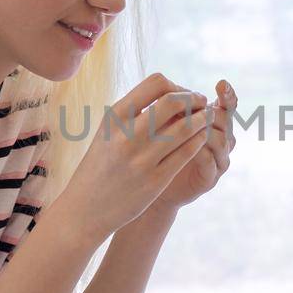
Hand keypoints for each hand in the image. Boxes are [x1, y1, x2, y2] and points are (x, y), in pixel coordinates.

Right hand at [51, 73, 220, 243]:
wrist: (85, 209)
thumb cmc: (101, 165)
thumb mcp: (108, 132)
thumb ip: (133, 113)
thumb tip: (171, 94)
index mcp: (114, 117)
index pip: (156, 83)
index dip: (177, 86)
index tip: (183, 95)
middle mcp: (127, 135)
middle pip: (173, 101)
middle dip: (194, 99)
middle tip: (202, 102)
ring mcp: (141, 159)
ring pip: (185, 127)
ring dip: (202, 119)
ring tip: (208, 117)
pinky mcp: (154, 181)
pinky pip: (186, 153)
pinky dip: (199, 140)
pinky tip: (202, 138)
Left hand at [154, 80, 236, 210]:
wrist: (150, 186)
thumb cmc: (156, 148)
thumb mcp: (162, 123)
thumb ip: (170, 107)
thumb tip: (164, 83)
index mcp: (214, 121)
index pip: (228, 103)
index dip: (228, 93)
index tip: (221, 84)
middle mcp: (222, 138)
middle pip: (226, 119)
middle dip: (207, 112)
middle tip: (186, 110)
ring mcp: (219, 159)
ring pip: (222, 139)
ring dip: (203, 130)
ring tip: (183, 125)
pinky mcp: (211, 178)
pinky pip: (211, 161)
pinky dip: (199, 151)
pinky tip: (183, 147)